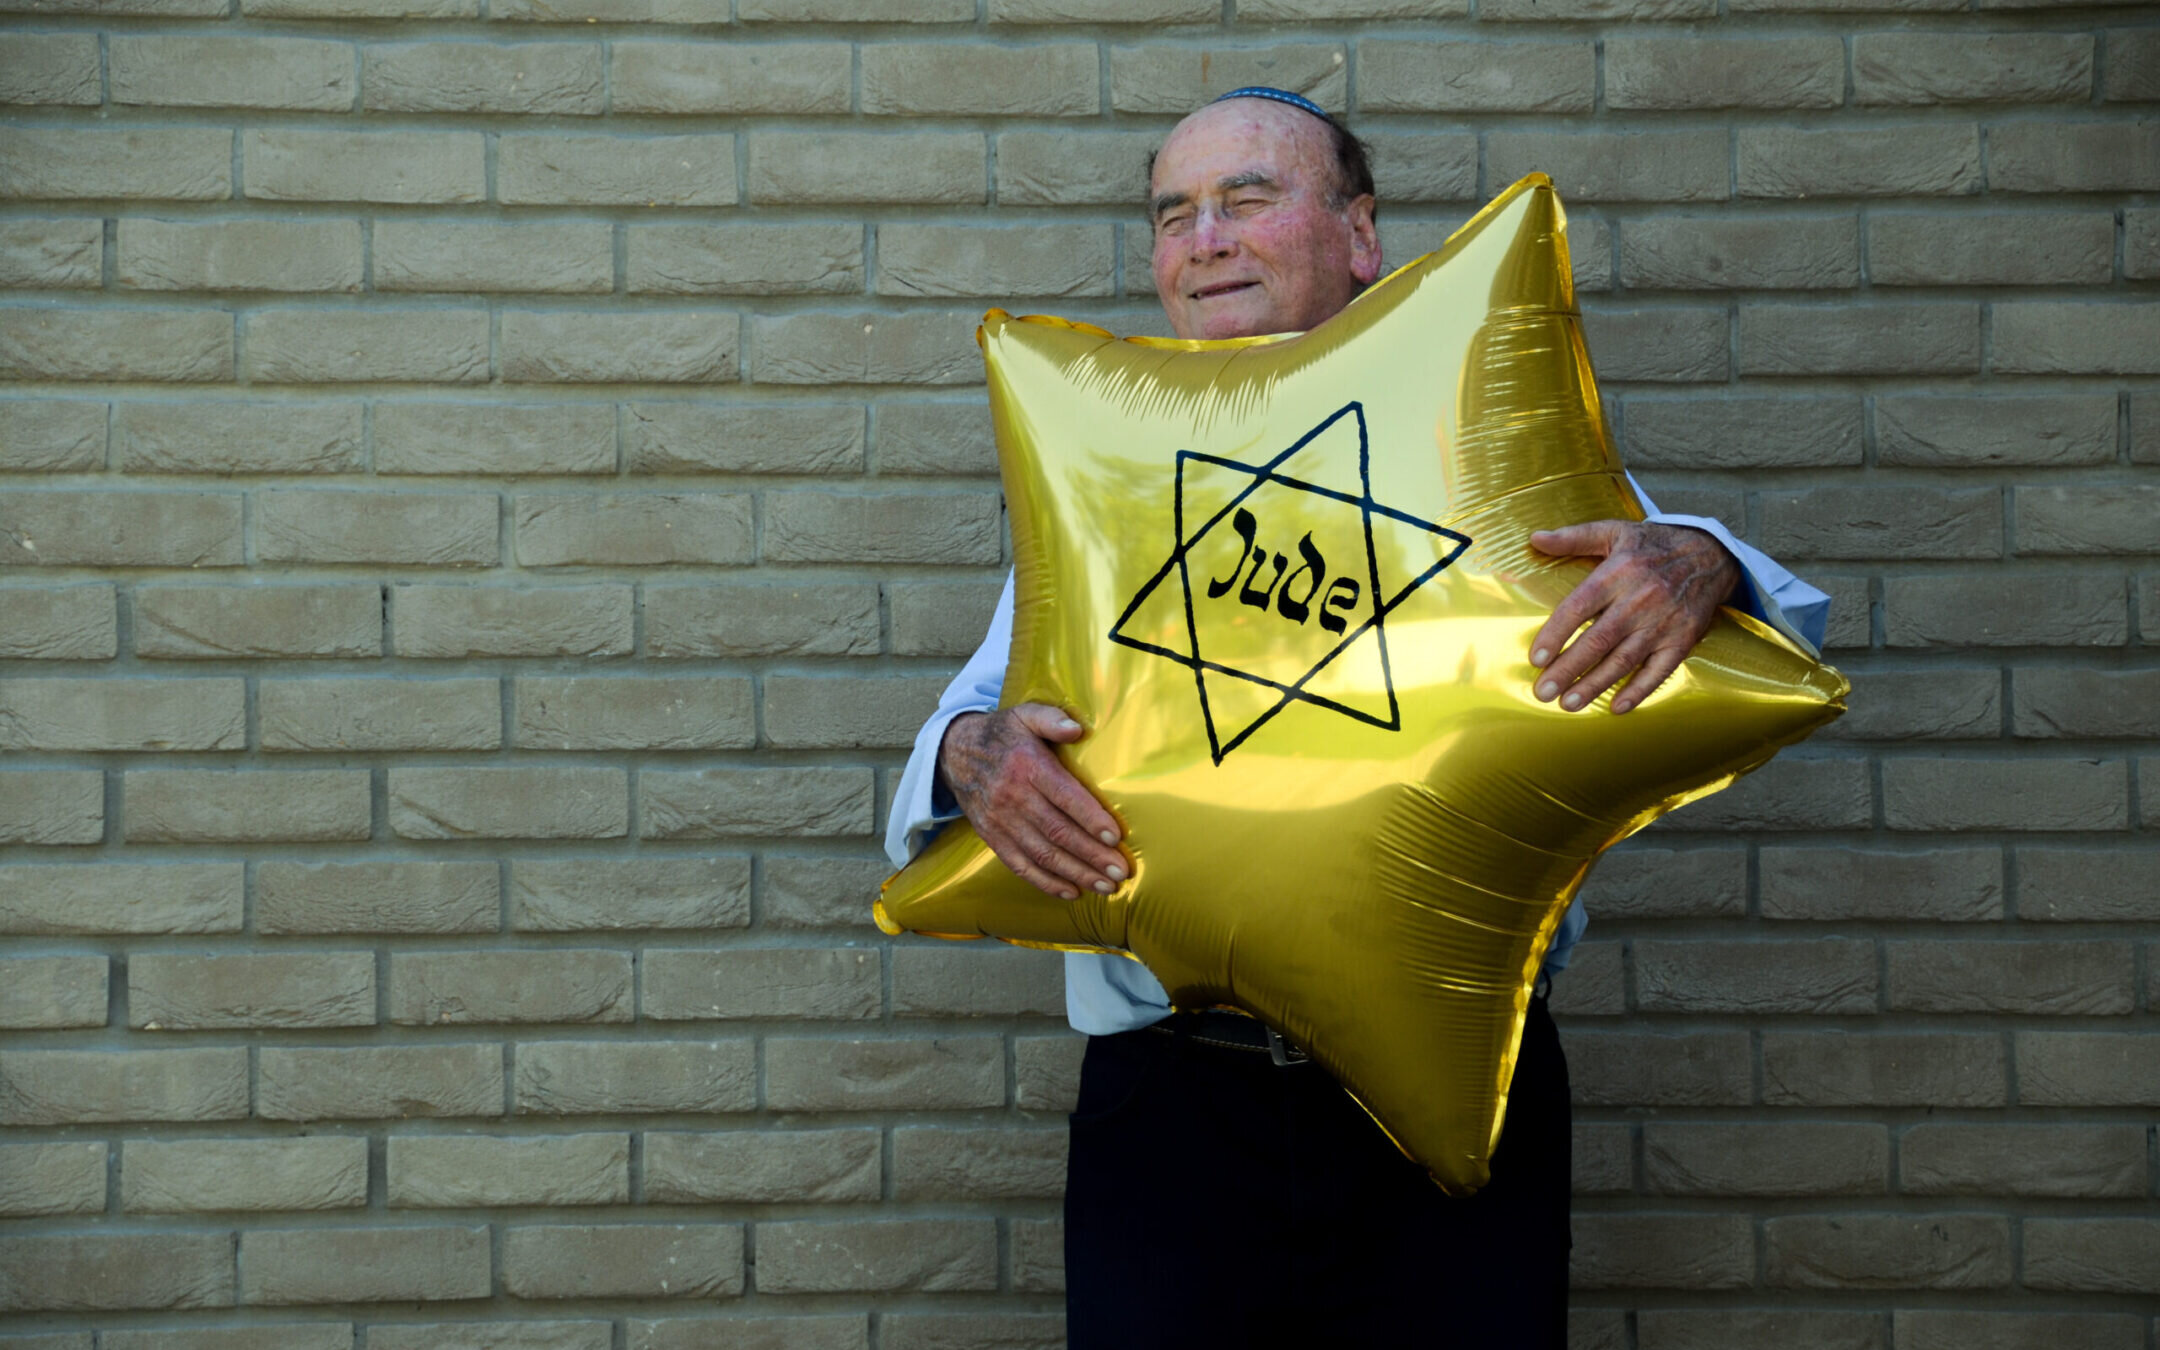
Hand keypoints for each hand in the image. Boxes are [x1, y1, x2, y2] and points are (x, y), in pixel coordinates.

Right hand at [936, 703, 1127, 900]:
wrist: (955, 753)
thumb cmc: (1003, 734)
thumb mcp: (1025, 715)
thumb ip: (1051, 719)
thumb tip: (1076, 729)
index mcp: (1028, 766)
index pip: (1064, 796)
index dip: (1090, 818)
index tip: (1115, 837)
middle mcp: (1014, 797)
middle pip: (1058, 832)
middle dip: (1092, 856)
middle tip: (1120, 871)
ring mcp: (1001, 821)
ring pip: (1043, 854)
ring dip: (1077, 873)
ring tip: (1106, 886)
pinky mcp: (993, 837)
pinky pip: (1020, 865)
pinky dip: (1046, 883)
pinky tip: (1072, 892)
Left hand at [1527, 520, 1741, 715]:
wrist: (1710, 554)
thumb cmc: (1653, 544)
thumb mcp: (1614, 531)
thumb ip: (1573, 537)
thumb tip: (1535, 539)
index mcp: (1618, 573)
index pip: (1578, 608)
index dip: (1555, 635)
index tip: (1536, 659)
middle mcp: (1640, 600)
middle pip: (1598, 640)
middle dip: (1568, 669)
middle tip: (1543, 692)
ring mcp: (1663, 622)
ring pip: (1623, 660)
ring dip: (1595, 685)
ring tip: (1569, 704)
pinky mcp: (1683, 639)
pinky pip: (1659, 670)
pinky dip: (1639, 691)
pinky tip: (1617, 707)